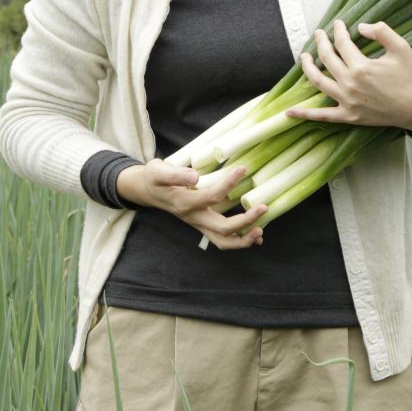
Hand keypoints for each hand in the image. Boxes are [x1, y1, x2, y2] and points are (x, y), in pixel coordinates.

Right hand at [117, 158, 266, 248]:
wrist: (147, 191)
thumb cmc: (154, 178)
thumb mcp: (158, 170)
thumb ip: (175, 174)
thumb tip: (195, 177)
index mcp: (183, 203)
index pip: (211, 196)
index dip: (228, 184)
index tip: (243, 169)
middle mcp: (193, 218)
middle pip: (222, 230)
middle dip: (245, 222)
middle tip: (264, 208)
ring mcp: (199, 224)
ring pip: (223, 241)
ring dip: (244, 239)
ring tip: (261, 230)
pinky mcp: (203, 225)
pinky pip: (223, 238)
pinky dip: (240, 240)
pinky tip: (256, 234)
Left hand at [288, 20, 411, 134]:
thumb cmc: (411, 76)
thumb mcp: (401, 47)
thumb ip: (381, 31)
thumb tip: (360, 27)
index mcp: (361, 66)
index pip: (342, 43)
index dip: (338, 30)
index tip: (338, 23)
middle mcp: (349, 84)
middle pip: (327, 58)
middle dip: (321, 42)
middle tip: (319, 33)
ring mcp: (346, 102)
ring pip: (317, 82)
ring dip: (307, 67)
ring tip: (304, 57)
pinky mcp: (348, 116)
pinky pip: (322, 116)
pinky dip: (304, 115)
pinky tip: (288, 113)